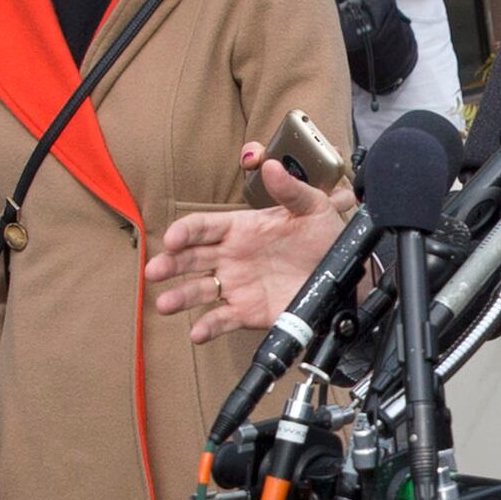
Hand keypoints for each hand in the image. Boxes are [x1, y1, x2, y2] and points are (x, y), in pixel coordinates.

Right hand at [146, 145, 350, 345]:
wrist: (346, 274)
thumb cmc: (325, 236)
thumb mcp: (313, 207)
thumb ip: (290, 189)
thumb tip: (270, 166)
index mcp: (240, 228)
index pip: (202, 227)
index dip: (184, 232)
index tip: (172, 239)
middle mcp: (231, 257)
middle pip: (190, 258)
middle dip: (169, 264)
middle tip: (154, 271)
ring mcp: (236, 285)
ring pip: (199, 290)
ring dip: (179, 296)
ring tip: (164, 304)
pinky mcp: (247, 310)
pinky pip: (222, 319)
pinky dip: (208, 327)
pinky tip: (197, 333)